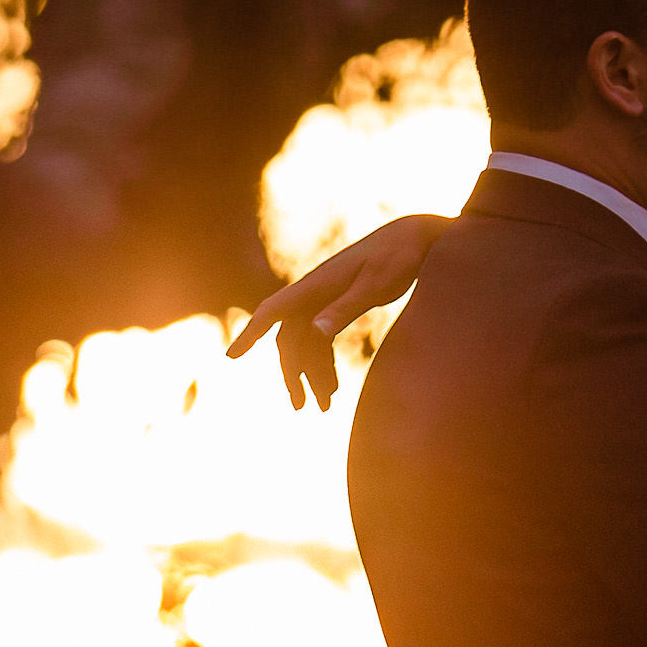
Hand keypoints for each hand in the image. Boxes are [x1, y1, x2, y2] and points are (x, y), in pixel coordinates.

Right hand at [225, 214, 448, 409]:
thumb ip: (344, 308)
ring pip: (305, 343)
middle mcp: (313, 293)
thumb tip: (313, 334)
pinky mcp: (337, 304)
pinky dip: (323, 362)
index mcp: (316, 285)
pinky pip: (320, 339)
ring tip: (326, 405)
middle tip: (302, 407)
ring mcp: (323, 299)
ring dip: (311, 373)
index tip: (231, 357)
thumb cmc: (396, 257)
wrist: (416, 239)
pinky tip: (332, 384)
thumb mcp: (374, 285)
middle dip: (293, 374)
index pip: (272, 312)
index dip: (250, 334)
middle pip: (290, 340)